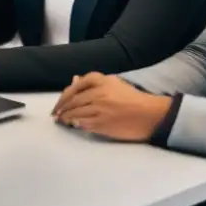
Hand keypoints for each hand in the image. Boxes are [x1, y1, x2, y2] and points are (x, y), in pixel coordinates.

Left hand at [51, 72, 171, 141]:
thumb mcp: (114, 84)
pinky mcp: (102, 123)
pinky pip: (83, 123)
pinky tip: (72, 125)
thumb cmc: (133, 99)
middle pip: (73, 100)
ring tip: (61, 120)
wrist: (149, 115)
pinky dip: (75, 123)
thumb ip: (93, 83)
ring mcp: (99, 108)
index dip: (65, 94)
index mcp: (102, 80)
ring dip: (65, 116)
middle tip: (56, 113)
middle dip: (61, 107)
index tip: (60, 101)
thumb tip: (73, 80)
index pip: (77, 85)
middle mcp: (99, 93)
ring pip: (75, 112)